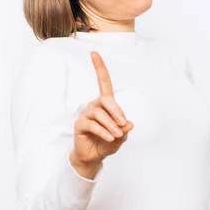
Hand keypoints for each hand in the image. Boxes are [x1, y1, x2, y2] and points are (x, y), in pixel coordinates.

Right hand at [71, 51, 133, 168]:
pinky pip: (93, 125)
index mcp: (104, 103)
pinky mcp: (80, 124)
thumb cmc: (107, 143)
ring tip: (117, 136)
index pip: (103, 82)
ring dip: (111, 125)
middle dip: (116, 110)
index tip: (94, 53)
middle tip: (123, 122)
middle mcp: (94, 105)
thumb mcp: (121, 136)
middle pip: (105, 99)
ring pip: (100, 114)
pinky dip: (103, 131)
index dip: (99, 67)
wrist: (93, 157)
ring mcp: (86, 114)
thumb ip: (125, 129)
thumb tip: (129, 123)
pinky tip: (110, 138)